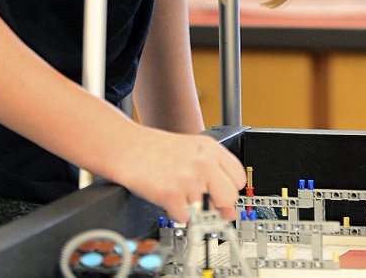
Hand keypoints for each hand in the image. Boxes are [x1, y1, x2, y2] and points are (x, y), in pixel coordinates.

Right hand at [107, 124, 246, 222]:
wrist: (126, 147)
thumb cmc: (156, 149)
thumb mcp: (192, 154)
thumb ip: (214, 176)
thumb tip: (230, 211)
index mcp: (211, 149)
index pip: (239, 178)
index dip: (229, 189)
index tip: (220, 193)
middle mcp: (203, 162)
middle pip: (229, 197)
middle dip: (217, 204)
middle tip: (201, 199)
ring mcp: (188, 178)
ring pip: (207, 210)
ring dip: (193, 209)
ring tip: (179, 194)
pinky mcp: (171, 193)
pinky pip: (186, 218)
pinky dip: (177, 215)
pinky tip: (169, 200)